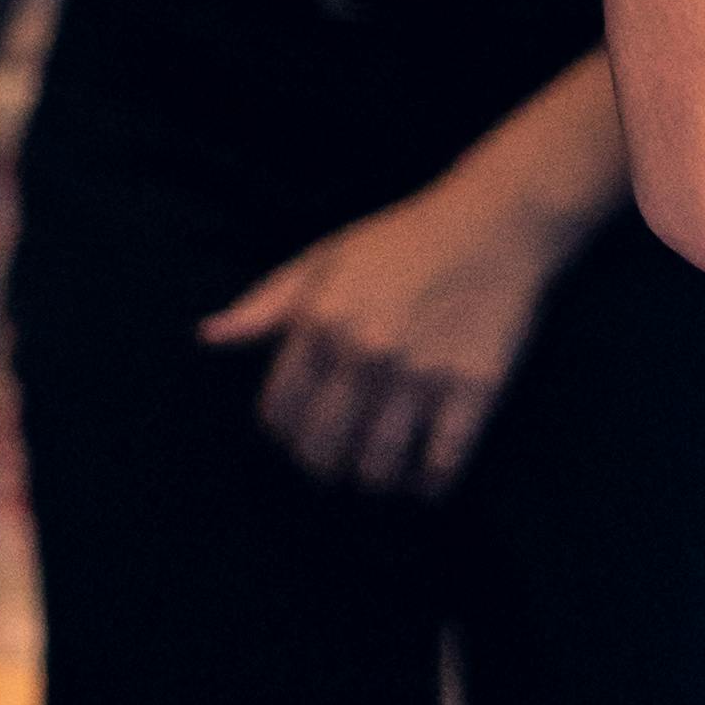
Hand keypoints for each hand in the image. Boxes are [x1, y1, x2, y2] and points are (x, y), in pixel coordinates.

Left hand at [198, 151, 597, 499]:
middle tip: (337, 460)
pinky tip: (425, 478)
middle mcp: (367, 353)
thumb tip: (208, 337)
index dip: (283, 433)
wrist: (497, 220)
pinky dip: (428, 484)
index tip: (299, 434)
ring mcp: (423, 374)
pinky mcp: (475, 387)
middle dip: (323, 466)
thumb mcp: (326, 258)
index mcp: (324, 322)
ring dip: (374, 479)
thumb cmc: (404, 239)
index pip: (278, 413)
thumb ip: (266, 303)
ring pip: (378, 468)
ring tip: (380, 470)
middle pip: (322, 451)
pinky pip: (441, 463)